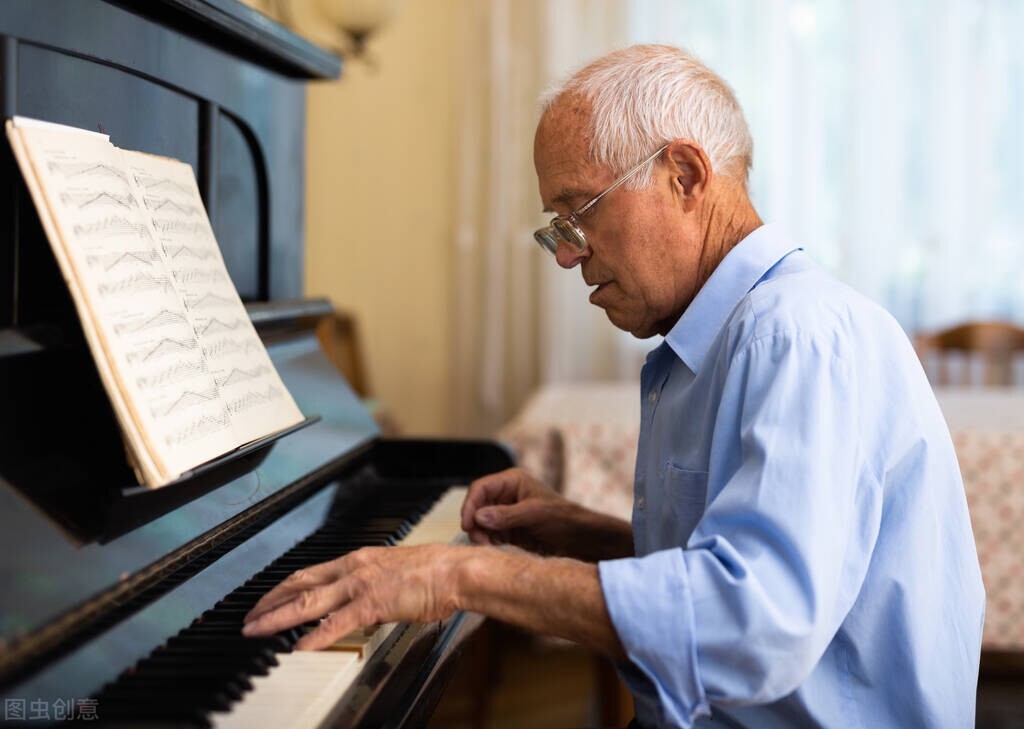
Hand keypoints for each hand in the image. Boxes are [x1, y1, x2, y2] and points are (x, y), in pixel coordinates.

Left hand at [241, 544, 467, 649]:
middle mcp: (353, 568)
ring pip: (308, 601)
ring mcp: (361, 584)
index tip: (266, 600)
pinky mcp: (372, 602)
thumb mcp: (393, 575)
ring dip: (278, 617)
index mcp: (358, 560)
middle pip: (299, 584)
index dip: (283, 588)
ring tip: (257, 631)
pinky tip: (298, 647)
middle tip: (248, 619)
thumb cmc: (434, 574)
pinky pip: (336, 622)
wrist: (455, 571)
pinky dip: (314, 636)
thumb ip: (372, 589)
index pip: (309, 573)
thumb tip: (359, 608)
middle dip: (269, 602)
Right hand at [460, 467, 582, 554]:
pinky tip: (494, 549)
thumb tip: (478, 516)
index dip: (470, 505)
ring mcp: (506, 513)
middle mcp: (506, 496)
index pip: (481, 488)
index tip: (467, 524)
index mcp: (511, 482)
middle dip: (475, 523)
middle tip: (478, 540)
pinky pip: (490, 535)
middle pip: (477, 506)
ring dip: (481, 535)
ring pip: (481, 523)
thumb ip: (506, 515)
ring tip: (488, 547)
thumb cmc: (562, 518)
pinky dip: (489, 542)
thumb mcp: (535, 514)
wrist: (579, 538)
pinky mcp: (509, 530)